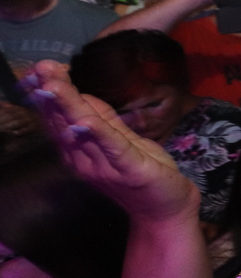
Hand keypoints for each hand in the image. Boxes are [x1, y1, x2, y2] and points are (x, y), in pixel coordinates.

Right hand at [25, 62, 198, 222]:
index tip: (37, 69)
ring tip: (52, 86)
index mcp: (79, 151)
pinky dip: (98, 135)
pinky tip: (84, 122)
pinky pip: (112, 149)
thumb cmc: (141, 171)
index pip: (59, 118)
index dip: (48, 94)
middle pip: (64, 121)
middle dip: (52, 94)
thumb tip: (81, 94)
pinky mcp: (130, 169)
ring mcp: (105, 166)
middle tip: (41, 68)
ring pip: (82, 131)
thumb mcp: (120, 139)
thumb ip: (101, 119)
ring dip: (68, 107)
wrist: (165, 209)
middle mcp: (84, 159)